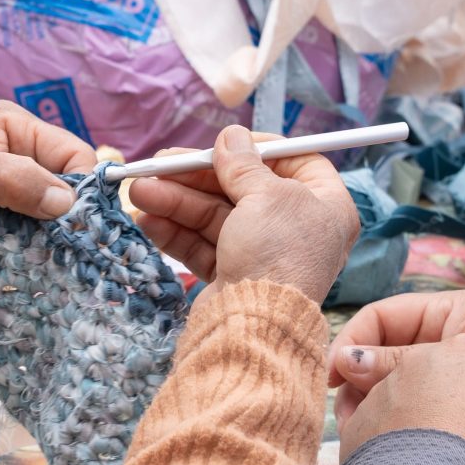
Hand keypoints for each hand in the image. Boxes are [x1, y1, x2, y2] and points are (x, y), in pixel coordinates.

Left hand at [0, 101, 94, 320]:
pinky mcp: (4, 235)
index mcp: (13, 130)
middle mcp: (19, 162)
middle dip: (69, 218)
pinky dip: (36, 259)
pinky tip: (33, 268)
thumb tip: (66, 203)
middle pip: (70, 191)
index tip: (80, 217)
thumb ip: (15, 179)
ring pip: (57, 224)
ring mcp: (13, 202)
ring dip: (53, 242)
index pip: (72, 153)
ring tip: (46, 258)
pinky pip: (36, 248)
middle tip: (65, 244)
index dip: (82, 183)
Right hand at [127, 125, 361, 299]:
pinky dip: (177, 233)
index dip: (255, 149)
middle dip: (196, 178)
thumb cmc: (277, 255)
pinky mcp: (237, 276)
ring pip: (216, 218)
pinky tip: (147, 220)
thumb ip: (244, 164)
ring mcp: (265, 255)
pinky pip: (205, 246)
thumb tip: (231, 136)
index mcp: (326, 207)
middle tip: (157, 165)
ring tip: (138, 192)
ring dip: (176, 202)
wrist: (257, 327)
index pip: (294, 162)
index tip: (221, 144)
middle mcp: (299, 230)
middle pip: (243, 189)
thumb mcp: (266, 196)